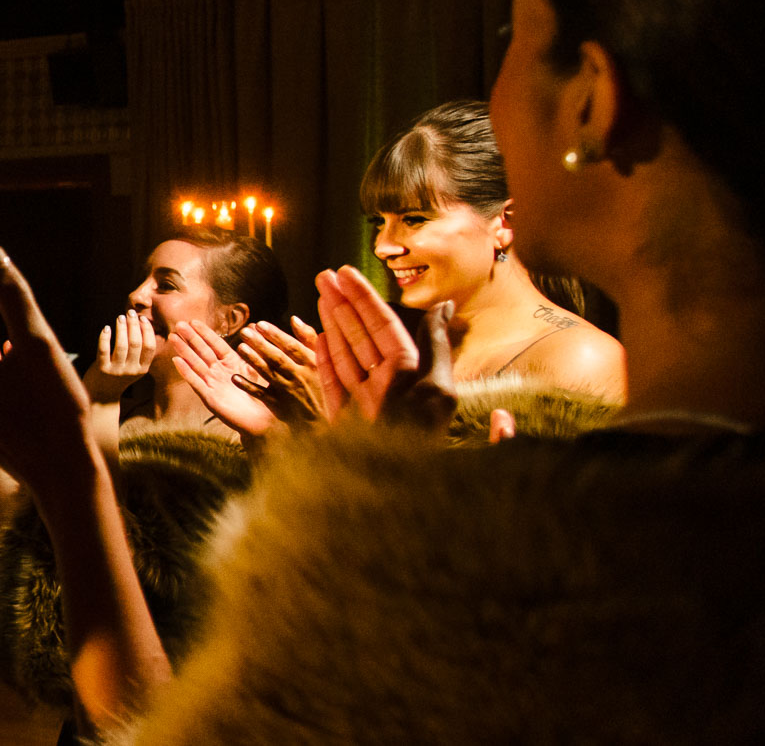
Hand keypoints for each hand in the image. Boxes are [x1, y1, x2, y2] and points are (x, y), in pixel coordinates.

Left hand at [83, 311, 155, 403]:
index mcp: (142, 369)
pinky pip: (104, 350)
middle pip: (136, 343)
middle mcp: (131, 370)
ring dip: (121, 328)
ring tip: (120, 318)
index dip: (147, 331)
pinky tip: (106, 328)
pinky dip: (105, 337)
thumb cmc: (119, 376)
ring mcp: (116, 370)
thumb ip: (139, 352)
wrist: (102, 396)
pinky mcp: (102, 369)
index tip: (143, 319)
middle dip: (134, 325)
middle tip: (130, 313)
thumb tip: (141, 324)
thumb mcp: (134, 367)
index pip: (150, 347)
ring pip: (121, 345)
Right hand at [168, 320, 274, 436]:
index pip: (216, 344)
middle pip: (203, 352)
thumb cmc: (266, 396)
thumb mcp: (261, 368)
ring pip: (195, 364)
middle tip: (179, 324)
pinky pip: (195, 382)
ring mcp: (213, 384)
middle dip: (191, 338)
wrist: (264, 421)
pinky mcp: (209, 398)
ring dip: (184, 351)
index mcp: (233, 363)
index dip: (205, 333)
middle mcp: (220, 372)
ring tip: (173, 338)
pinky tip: (176, 360)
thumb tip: (254, 326)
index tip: (194, 321)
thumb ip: (255, 349)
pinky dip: (186, 372)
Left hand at [231, 317, 329, 428]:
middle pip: (278, 359)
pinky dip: (248, 387)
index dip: (276, 335)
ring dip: (254, 361)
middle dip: (261, 345)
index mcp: (312, 363)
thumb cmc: (320, 382)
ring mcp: (289, 392)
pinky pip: (262, 396)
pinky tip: (235, 378)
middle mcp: (301, 377)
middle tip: (244, 332)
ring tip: (240, 348)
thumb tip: (294, 319)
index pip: (292, 347)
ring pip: (269, 375)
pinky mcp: (279, 405)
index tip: (259, 324)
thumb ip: (308, 339)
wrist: (321, 418)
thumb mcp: (321, 360)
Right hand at [314, 266, 455, 431]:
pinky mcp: (342, 421)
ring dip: (332, 322)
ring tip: (319, 292)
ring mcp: (362, 402)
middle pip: (361, 335)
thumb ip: (435, 345)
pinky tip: (319, 336)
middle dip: (344, 303)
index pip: (384, 327)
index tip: (346, 272)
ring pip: (345, 353)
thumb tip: (445, 304)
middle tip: (324, 274)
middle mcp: (386, 386)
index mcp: (409, 376)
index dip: (365, 299)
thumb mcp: (437, 389)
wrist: (393, 493)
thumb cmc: (418, 441)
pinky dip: (325, 359)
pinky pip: (332, 383)